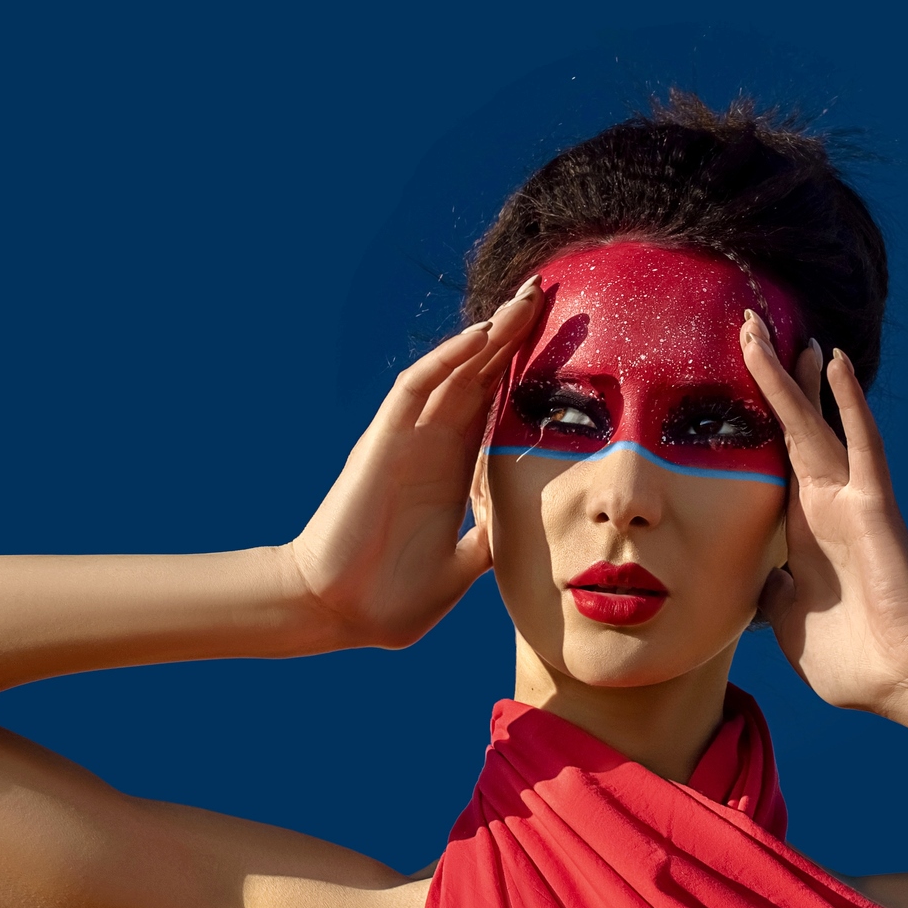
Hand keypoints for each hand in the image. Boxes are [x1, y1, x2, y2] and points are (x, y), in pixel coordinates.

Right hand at [284, 280, 545, 648]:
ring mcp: (406, 441)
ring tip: (528, 299)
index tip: (570, 343)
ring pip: (454, 370)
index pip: (496, 406)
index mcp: (453, 473)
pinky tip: (482, 334)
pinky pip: (416, 388)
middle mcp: (431, 446)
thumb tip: (526, 532)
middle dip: (514, 336)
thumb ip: (489, 542)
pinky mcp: (382, 443)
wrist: (337, 613)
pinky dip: (448, 358)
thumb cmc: (390, 598)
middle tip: (551, 293)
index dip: (526, 372)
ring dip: (490, 334)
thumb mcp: (462, 569)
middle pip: (479, 375)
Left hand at [739, 311, 907, 715]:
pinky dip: (849, 403)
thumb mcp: (786, 621)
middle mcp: (823, 504)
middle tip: (744, 327)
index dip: (751, 420)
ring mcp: (849, 500)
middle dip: (767, 378)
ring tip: (768, 329)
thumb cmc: (852, 658)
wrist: (905, 681)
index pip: (768, 458)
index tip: (728, 384)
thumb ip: (769, 594)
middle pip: (789, 426)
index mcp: (800, 529)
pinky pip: (861, 444)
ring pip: (814, 424)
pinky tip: (836, 362)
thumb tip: (754, 584)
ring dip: (791, 377)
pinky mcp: (874, 506)